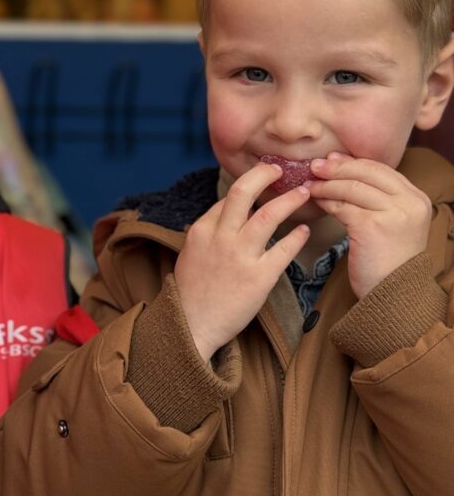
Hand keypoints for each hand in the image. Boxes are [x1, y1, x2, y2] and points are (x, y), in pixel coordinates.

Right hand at [174, 163, 310, 360]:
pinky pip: (283, 249)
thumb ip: (209, 232)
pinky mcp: (258, 278)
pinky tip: (304, 231)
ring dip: (289, 199)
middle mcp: (220, 237)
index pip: (228, 198)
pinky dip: (297, 236)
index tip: (263, 181)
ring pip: (269, 215)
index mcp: (202, 230)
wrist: (192, 326)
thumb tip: (228, 214)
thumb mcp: (191, 254)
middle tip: (280, 170)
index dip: (248, 186)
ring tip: (303, 193)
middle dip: (264, 174)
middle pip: (244, 191)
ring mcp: (240, 256)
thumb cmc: (191, 293)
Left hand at [307, 152, 431, 297]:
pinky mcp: (373, 226)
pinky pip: (342, 207)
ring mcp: (394, 213)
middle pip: (367, 173)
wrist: (394, 296)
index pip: (381, 169)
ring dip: (326, 184)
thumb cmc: (387, 262)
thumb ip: (377, 199)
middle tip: (314, 166)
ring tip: (309, 185)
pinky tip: (314, 202)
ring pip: (352, 188)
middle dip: (337, 167)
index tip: (331, 158)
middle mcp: (410, 203)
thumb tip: (342, 168)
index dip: (353, 162)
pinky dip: (325, 202)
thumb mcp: (391, 224)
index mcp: (417, 198)